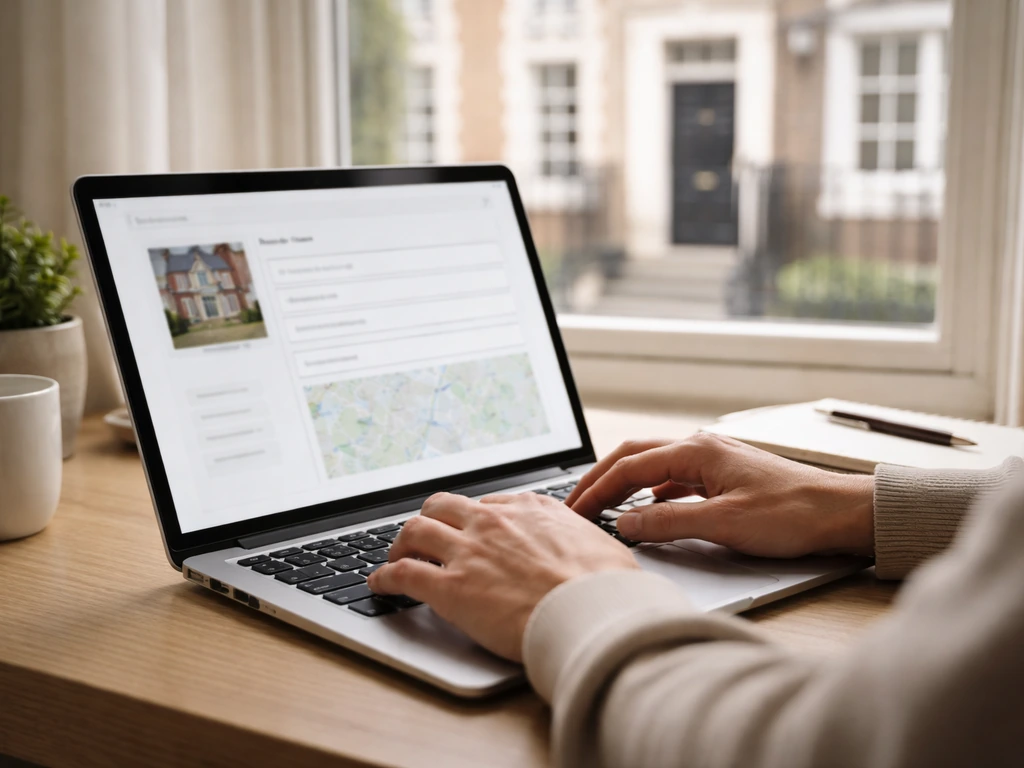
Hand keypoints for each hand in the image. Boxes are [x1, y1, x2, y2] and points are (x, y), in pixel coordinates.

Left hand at [367, 491, 637, 660]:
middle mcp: (493, 523)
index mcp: (530, 509)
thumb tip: (590, 553)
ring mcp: (469, 552)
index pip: (488, 504)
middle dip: (429, 518)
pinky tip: (379, 584)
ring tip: (396, 554)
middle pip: (442, 506)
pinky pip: (404, 573)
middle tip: (424, 534)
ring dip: (401, 542)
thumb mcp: (601, 546)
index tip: (468, 528)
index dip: (472, 518)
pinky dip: (384, 577)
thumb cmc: (606, 588)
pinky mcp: (451, 588)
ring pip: (415, 530)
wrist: (593, 613)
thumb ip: (580, 542)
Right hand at [566, 433, 874, 557]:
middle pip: (633, 457)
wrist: (841, 513)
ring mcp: (712, 460)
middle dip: (600, 480)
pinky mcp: (723, 476)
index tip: (574, 511)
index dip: (596, 490)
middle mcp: (700, 447)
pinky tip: (646, 511)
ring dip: (623, 485)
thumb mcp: (723, 523)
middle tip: (574, 504)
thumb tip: (625, 524)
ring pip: (652, 466)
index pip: (628, 467)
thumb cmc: (792, 514)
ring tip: (600, 507)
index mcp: (696, 451)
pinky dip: (649, 493)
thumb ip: (668, 523)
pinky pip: (673, 479)